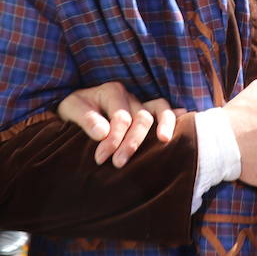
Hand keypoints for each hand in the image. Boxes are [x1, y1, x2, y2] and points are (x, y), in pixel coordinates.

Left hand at [57, 81, 181, 166]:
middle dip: (132, 142)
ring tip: (164, 141)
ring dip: (163, 127)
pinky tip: (184, 120)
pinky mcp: (146, 111)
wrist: (76, 107)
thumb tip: (103, 133)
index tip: (100, 158)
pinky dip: (174, 116)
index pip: (120, 118)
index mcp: (112, 92)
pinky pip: (164, 110)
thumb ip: (86, 119)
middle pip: (141, 118)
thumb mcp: (72, 109)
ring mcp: (140, 103)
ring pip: (158, 111)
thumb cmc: (75, 108)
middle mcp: (129, 96)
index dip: (113, 140)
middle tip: (118, 164)